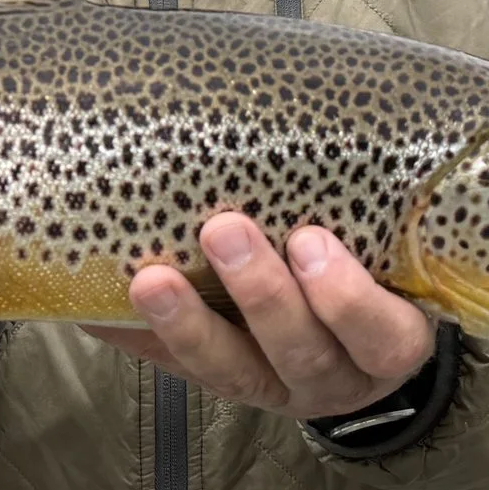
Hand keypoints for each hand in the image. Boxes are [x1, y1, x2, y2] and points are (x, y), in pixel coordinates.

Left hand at [92, 213, 433, 418]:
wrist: (345, 330)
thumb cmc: (372, 263)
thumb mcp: (390, 244)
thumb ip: (368, 198)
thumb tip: (317, 101)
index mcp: (389, 340)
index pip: (385, 336)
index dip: (348, 299)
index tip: (311, 238)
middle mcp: (335, 376)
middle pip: (302, 352)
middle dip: (260, 294)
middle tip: (222, 229)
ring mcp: (275, 388)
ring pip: (234, 371)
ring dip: (190, 324)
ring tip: (151, 279)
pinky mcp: (219, 385)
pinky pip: (174, 371)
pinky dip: (137, 338)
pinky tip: (98, 310)